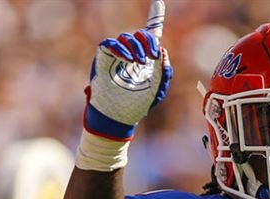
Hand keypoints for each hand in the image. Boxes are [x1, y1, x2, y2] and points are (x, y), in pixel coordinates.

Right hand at [84, 0, 171, 140]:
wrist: (119, 117)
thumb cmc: (138, 105)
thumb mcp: (159, 90)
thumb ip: (165, 72)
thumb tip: (162, 51)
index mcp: (146, 59)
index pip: (151, 34)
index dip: (155, 17)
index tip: (158, 1)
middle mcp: (132, 54)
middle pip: (140, 34)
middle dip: (148, 40)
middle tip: (153, 55)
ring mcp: (117, 55)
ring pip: (126, 37)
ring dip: (136, 47)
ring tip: (140, 62)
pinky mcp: (104, 58)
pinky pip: (110, 43)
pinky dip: (120, 48)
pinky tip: (128, 59)